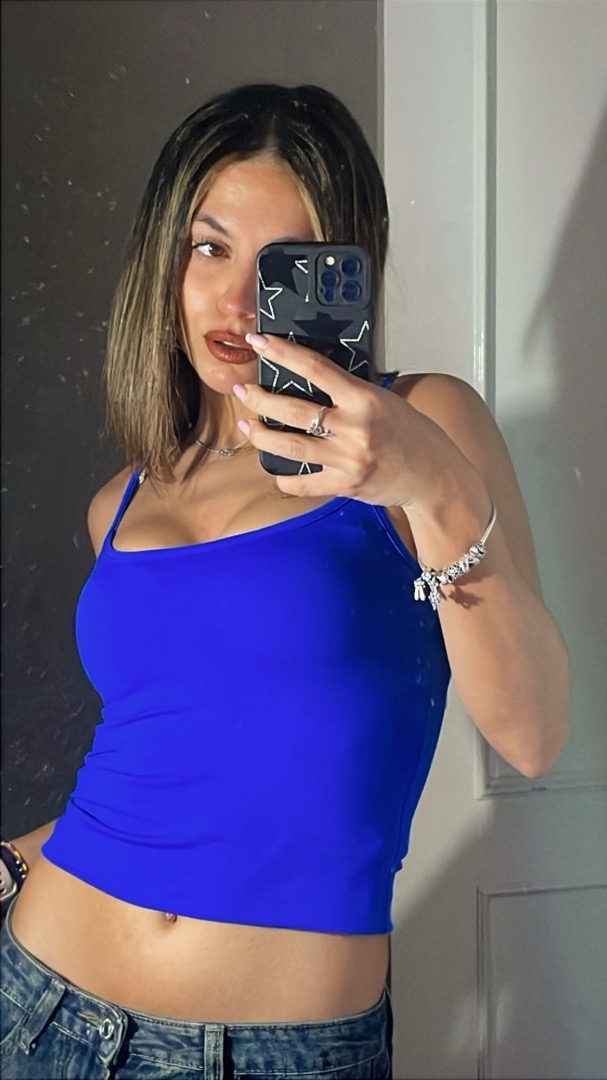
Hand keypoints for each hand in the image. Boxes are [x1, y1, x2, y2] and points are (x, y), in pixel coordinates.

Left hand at [236, 332, 439, 507]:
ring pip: (290, 445)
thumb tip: (314, 379)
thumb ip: (351, 393)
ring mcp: (347, 459)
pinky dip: (285, 477)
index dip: (281, 352)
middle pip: (292, 408)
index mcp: (364, 399)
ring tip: (247, 425)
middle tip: (243, 389)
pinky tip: (275, 468)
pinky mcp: (344, 485)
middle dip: (259, 397)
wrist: (435, 477)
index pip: (314, 367)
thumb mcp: (386, 401)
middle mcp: (354, 428)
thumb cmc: (414, 436)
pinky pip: (302, 484)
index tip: (259, 341)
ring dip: (261, 434)